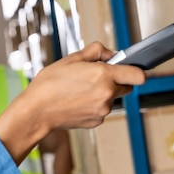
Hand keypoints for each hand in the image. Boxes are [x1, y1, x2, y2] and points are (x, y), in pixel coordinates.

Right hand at [0, 42, 145, 163]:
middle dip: (117, 81)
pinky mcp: (96, 121)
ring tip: (80, 91)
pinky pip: (102, 110)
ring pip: (112, 99)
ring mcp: (102, 110)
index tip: (133, 70)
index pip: (138, 75)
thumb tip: (109, 53)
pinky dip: (94, 106)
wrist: (36, 111)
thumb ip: (95, 52)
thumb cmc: (49, 85)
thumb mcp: (71, 59)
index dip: (137, 71)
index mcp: (103, 75)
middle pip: (127, 87)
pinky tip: (77, 102)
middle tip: (97, 77)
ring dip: (103, 94)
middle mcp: (106, 93)